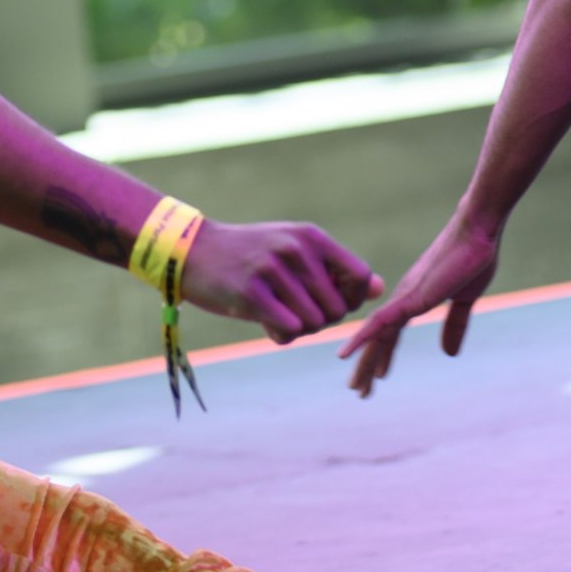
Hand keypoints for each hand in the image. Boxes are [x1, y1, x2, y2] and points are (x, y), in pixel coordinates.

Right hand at [180, 220, 382, 343]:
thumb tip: (379, 288)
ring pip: (313, 323)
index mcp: (312, 237)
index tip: (328, 302)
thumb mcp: (295, 250)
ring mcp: (273, 269)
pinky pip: (288, 329)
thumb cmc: (250, 255)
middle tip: (296, 313)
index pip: (360, 277)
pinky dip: (281, 334)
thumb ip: (336, 269)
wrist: (191, 250)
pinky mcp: (251, 293)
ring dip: (298, 329)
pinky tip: (266, 323)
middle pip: (337, 309)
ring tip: (278, 315)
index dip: (351, 299)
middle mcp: (296, 249)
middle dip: (321, 321)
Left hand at [339, 213, 499, 396]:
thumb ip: (455, 325)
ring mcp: (404, 298)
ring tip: (355, 386)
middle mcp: (402, 300)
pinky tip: (344, 354)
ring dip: (365, 361)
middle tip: (358, 390)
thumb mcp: (465, 301)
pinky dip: (361, 338)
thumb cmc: (472, 258)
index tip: (377, 377)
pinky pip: (380, 321)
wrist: (477, 232)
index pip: (392, 333)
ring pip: (376, 335)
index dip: (383, 356)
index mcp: (414, 300)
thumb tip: (449, 354)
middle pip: (379, 338)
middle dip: (369, 365)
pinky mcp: (410, 297)